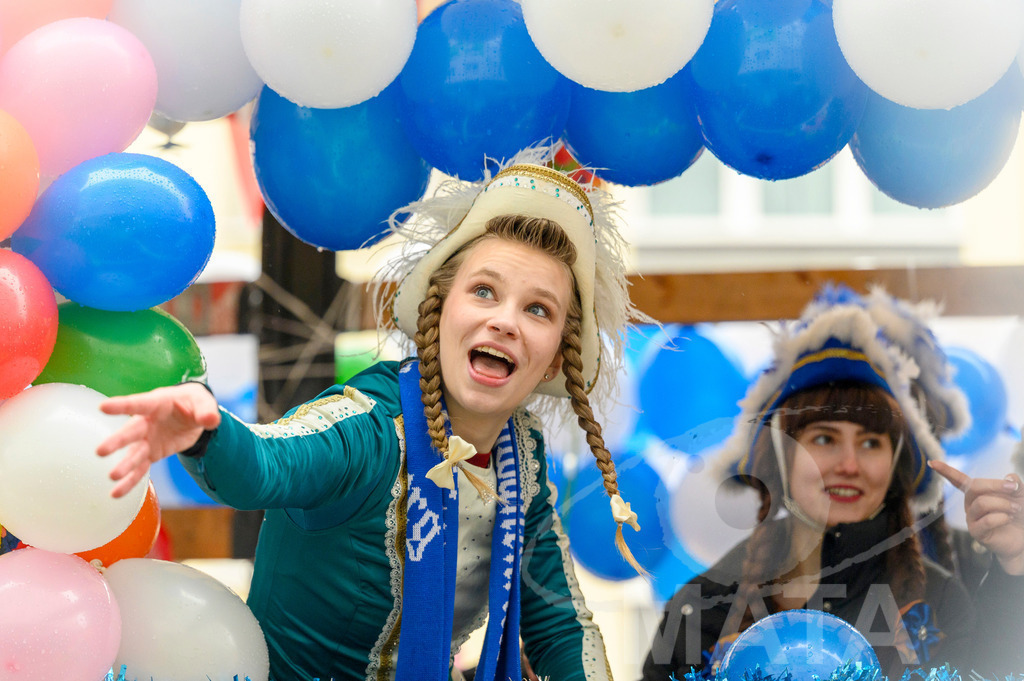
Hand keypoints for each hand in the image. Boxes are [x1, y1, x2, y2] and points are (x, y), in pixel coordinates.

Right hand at [96, 383, 220, 498]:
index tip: (103, 406)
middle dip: (117, 441)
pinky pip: (140, 469)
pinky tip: (116, 493)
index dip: (122, 405)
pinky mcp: (152, 454)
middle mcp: (147, 422)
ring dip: (124, 465)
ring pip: (134, 453)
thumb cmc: (194, 403)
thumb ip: (207, 411)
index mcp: (158, 404)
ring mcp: (147, 439)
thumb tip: (211, 420)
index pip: (139, 403)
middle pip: (131, 432)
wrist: (193, 415)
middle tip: (100, 451)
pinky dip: (130, 481)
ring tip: (112, 476)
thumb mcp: (204, 403)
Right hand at [930, 459, 1023, 575]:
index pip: (959, 480)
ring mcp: (971, 518)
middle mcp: (970, 505)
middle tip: (1014, 489)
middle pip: (974, 487)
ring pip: (982, 503)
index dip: (946, 471)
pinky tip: (1009, 519)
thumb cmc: (1020, 516)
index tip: (932, 462)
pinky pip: (987, 520)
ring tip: (1016, 509)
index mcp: (977, 494)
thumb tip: (1008, 478)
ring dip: (1004, 504)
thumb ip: (1014, 484)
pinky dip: (1002, 518)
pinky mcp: (976, 532)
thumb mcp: (1020, 495)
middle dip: (996, 485)